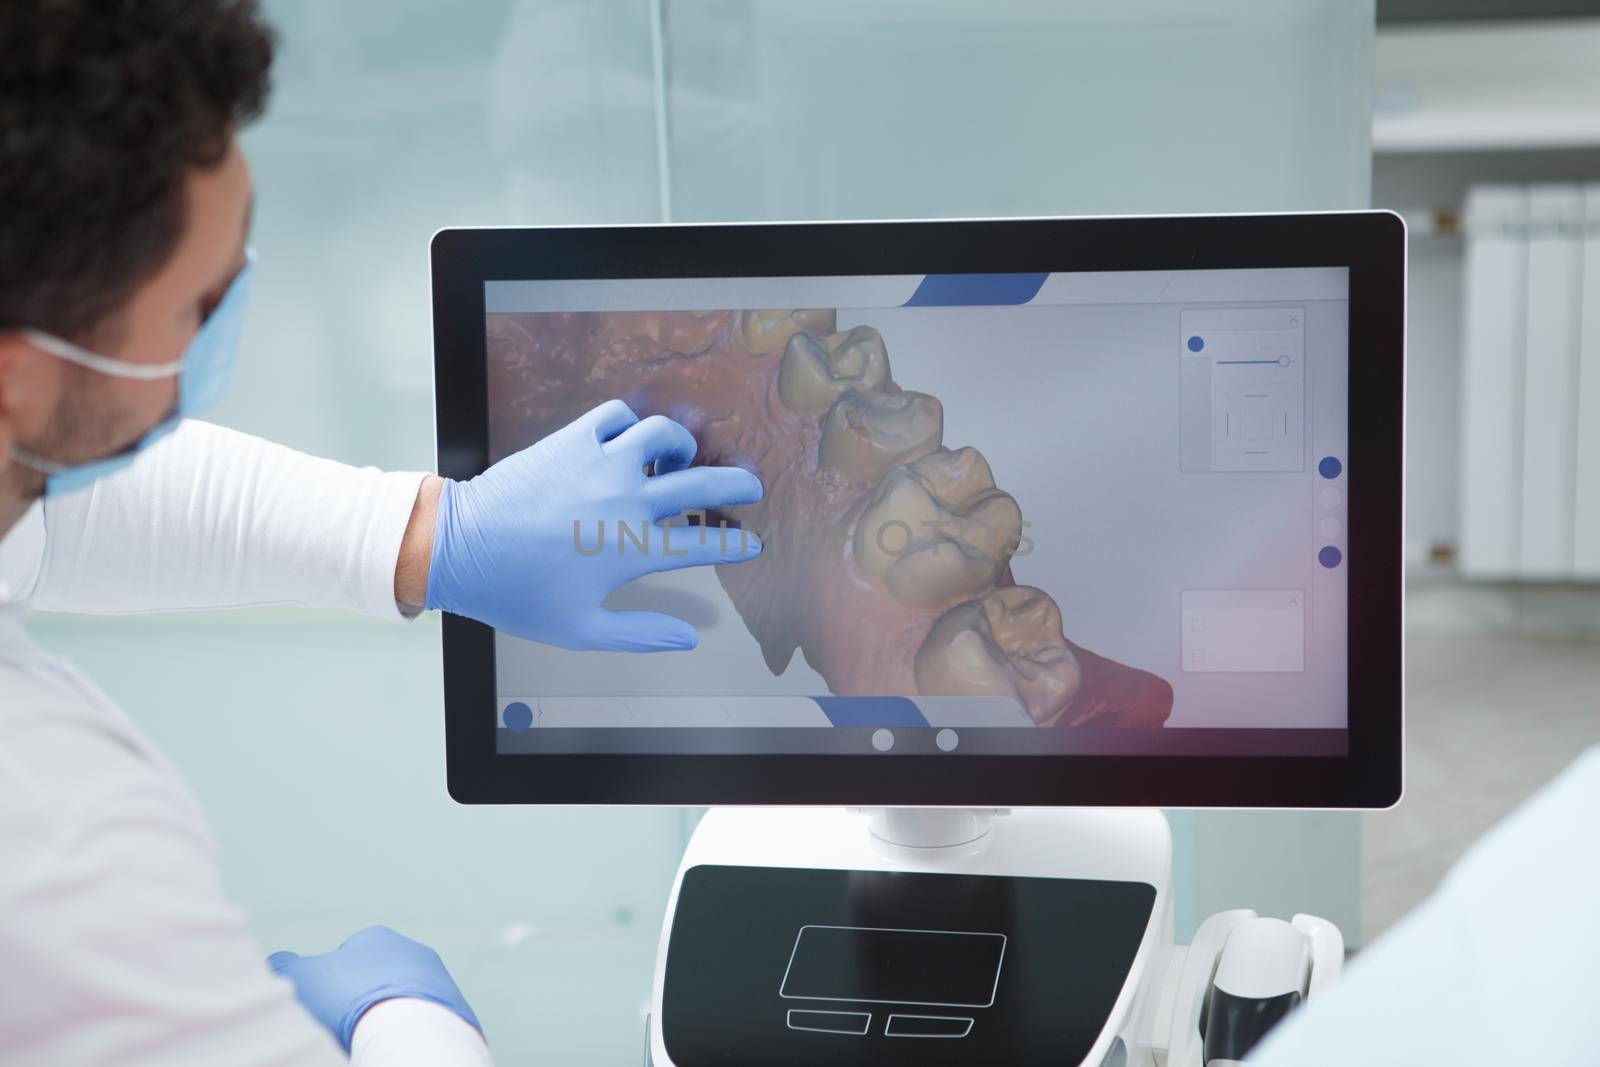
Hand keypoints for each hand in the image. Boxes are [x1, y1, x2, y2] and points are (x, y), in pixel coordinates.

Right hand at [267, 925, 481, 1052]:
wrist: (409, 1031)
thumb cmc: (349, 999)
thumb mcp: (300, 978)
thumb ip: (284, 966)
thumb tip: (278, 963)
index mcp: (377, 939)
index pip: (345, 960)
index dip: (329, 989)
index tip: (323, 1012)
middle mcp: (413, 954)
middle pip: (377, 982)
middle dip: (361, 1004)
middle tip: (343, 1033)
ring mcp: (440, 984)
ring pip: (404, 1004)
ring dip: (388, 1021)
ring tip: (370, 1044)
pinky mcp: (457, 1016)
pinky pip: (425, 1026)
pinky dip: (410, 1038)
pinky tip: (396, 1050)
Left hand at [424, 399, 762, 650]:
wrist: (460, 548)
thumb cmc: (517, 594)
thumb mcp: (580, 630)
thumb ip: (640, 635)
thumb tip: (688, 640)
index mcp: (632, 550)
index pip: (703, 545)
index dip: (734, 546)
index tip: (751, 545)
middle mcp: (625, 501)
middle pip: (701, 485)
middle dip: (736, 485)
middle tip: (750, 486)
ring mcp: (599, 463)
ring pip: (662, 435)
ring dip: (682, 445)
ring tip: (681, 458)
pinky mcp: (571, 440)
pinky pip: (616, 415)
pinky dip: (631, 423)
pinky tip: (627, 440)